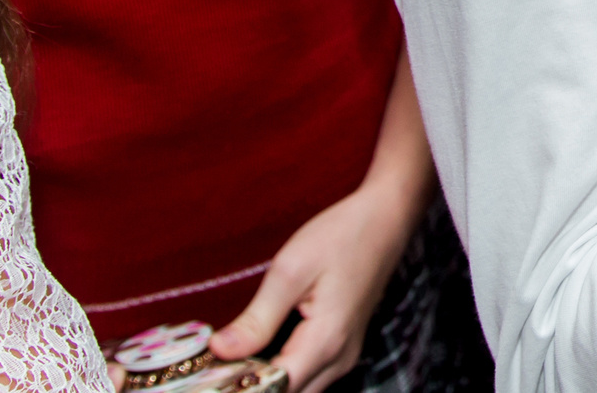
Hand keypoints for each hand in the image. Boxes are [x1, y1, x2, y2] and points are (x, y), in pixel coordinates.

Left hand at [212, 175, 423, 390]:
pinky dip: (282, 375)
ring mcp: (344, 356)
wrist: (385, 221)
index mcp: (325, 341)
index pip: (274, 388)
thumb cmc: (341, 237)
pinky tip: (258, 355)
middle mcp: (339, 359)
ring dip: (266, 383)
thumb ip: (257, 318)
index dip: (240, 385)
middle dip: (252, 385)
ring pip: (300, 391)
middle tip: (217, 369)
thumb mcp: (290, 271)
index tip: (211, 374)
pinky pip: (309, 378)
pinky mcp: (343, 349)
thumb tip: (219, 350)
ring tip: (233, 363)